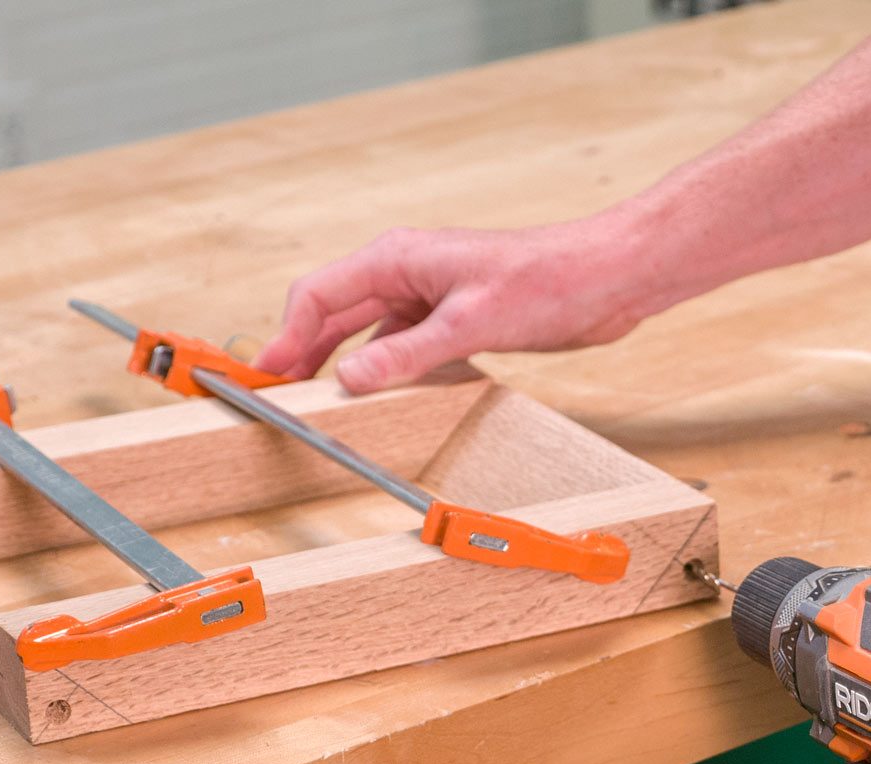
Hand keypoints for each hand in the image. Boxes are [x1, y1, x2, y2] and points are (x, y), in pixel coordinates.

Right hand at [254, 211, 660, 393]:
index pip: (318, 296)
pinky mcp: (452, 317)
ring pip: (365, 330)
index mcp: (397, 258)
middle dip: (303, 351)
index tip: (267, 375)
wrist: (603, 278)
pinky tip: (377, 393)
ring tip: (317, 398)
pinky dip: (382, 368)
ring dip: (340, 362)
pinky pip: (400, 343)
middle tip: (280, 393)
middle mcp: (406, 272)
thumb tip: (351, 379)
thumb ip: (406, 353)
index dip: (287, 337)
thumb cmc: (546, 280)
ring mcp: (428, 294)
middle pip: (333, 313)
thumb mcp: (468, 322)